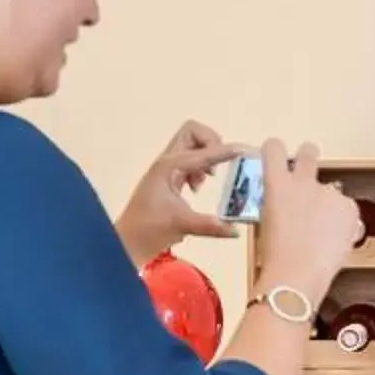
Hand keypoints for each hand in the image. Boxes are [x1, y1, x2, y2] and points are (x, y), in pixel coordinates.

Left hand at [116, 121, 240, 268]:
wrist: (128, 242)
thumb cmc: (149, 231)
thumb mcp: (182, 226)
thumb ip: (210, 226)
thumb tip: (236, 230)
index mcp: (169, 167)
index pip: (203, 152)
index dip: (225, 151)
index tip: (246, 151)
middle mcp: (168, 161)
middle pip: (193, 132)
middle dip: (212, 142)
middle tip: (220, 165)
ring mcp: (167, 168)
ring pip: (192, 143)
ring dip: (207, 155)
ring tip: (209, 179)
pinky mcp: (169, 177)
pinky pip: (190, 159)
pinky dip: (201, 166)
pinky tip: (199, 187)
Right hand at [250, 141, 363, 299]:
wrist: (296, 274)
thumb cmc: (276, 257)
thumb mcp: (267, 222)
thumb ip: (279, 204)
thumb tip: (289, 205)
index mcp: (276, 183)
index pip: (274, 148)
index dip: (276, 151)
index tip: (278, 157)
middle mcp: (303, 180)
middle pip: (309, 152)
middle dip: (309, 155)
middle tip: (308, 171)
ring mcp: (328, 192)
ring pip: (331, 190)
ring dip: (328, 203)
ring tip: (323, 232)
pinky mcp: (349, 206)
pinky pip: (347, 210)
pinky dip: (344, 223)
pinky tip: (334, 242)